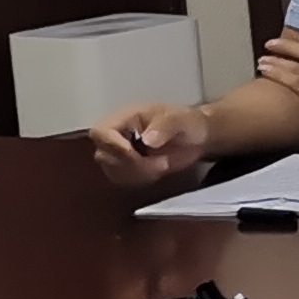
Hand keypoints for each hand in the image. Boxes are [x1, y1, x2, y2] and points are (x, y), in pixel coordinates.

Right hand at [92, 102, 210, 182]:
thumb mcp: (179, 118)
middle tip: (162, 163)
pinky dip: (140, 179)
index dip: (112, 145)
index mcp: (124, 118)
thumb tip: (147, 141)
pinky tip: (157, 171)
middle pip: (104, 156)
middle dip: (133, 164)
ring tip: (163, 164)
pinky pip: (123, 180)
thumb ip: (164, 126)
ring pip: (113, 171)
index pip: (101, 132)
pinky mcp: (125, 169)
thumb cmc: (185, 121)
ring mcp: (118, 154)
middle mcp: (116, 136)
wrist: (197, 136)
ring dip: (139, 173)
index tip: (133, 153)